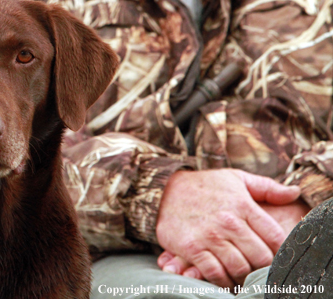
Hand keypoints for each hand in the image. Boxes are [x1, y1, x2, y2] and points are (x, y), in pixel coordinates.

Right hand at [157, 199, 309, 280]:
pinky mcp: (191, 248)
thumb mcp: (236, 178)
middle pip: (260, 257)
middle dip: (262, 267)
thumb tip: (295, 193)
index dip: (279, 251)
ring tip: (242, 275)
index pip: (275, 237)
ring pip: (239, 268)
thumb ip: (267, 187)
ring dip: (243, 276)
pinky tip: (224, 278)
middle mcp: (228, 222)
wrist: (163, 189)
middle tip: (258, 269)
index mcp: (243, 205)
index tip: (274, 255)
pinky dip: (223, 280)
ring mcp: (209, 236)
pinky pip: (214, 273)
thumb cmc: (204, 185)